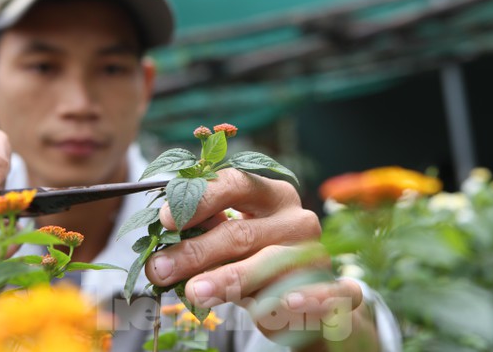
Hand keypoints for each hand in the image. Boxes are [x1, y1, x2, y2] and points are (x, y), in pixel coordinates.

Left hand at [144, 168, 378, 349]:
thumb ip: (205, 232)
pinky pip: (314, 294)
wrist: (308, 301)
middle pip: (241, 231)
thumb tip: (159, 232)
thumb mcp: (232, 242)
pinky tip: (267, 308)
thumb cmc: (258, 261)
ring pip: (268, 265)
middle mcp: (296, 219)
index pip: (235, 183)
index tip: (165, 219)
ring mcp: (316, 254)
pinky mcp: (334, 289)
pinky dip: (292, 301)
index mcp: (272, 195)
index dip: (198, 199)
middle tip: (160, 268)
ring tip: (193, 292)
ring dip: (227, 279)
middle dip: (195, 251)